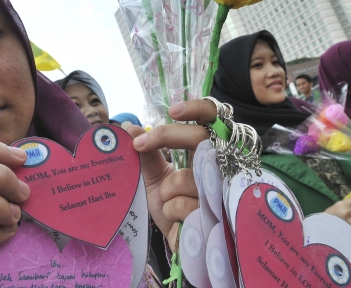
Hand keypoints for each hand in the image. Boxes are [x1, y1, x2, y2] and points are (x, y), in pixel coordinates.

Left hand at [127, 99, 215, 250]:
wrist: (179, 242)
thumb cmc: (171, 206)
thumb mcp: (154, 177)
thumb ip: (146, 152)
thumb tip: (128, 127)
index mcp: (206, 152)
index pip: (212, 121)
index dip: (198, 109)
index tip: (173, 111)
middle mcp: (220, 166)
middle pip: (201, 138)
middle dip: (167, 136)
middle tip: (140, 144)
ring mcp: (222, 190)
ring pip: (184, 177)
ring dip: (166, 191)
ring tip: (171, 204)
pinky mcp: (218, 215)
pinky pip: (182, 204)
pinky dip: (171, 211)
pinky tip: (179, 220)